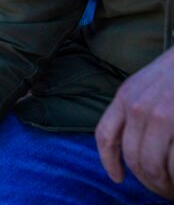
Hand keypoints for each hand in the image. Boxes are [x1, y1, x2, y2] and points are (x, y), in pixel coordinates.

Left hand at [96, 47, 173, 198]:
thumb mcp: (144, 83)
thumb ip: (132, 105)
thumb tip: (128, 139)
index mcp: (125, 96)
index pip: (106, 135)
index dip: (109, 161)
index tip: (117, 177)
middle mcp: (138, 107)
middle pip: (132, 156)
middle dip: (147, 179)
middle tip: (161, 189)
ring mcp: (162, 116)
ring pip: (152, 163)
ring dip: (162, 182)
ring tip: (172, 189)